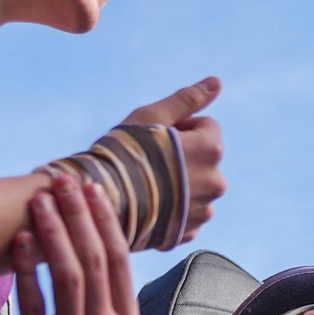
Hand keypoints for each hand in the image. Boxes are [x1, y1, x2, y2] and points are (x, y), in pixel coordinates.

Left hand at [8, 176, 138, 314]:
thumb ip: (106, 291)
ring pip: (69, 277)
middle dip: (78, 217)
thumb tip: (92, 230)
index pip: (120, 260)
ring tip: (39, 203)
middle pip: (95, 261)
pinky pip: (34, 304)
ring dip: (53, 234)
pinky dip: (27, 269)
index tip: (90, 189)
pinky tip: (19, 241)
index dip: (105, 221)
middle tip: (61, 184)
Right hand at [121, 76, 224, 242]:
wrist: (97, 202)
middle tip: (149, 161)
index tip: (156, 136)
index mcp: (211, 149)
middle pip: (204, 158)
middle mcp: (216, 182)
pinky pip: (185, 214)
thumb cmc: (122, 153)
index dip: (181, 128)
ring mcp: (204, 211)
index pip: (208, 127)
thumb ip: (187, 100)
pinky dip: (172, 209)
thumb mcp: (151, 117)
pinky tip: (148, 205)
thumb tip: (216, 81)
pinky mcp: (188, 233)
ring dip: (179, 184)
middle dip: (182, 157)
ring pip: (196, 188)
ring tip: (146, 184)